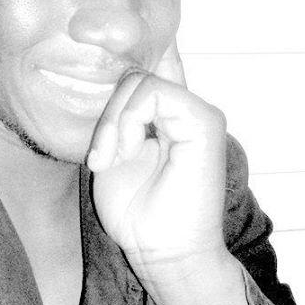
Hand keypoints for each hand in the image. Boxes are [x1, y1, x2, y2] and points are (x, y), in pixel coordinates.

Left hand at [87, 42, 228, 289]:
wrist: (162, 253)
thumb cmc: (137, 212)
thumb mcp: (114, 153)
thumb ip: (119, 116)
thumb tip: (115, 73)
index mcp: (167, 116)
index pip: (153, 62)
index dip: (129, 52)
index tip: (100, 59)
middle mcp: (185, 109)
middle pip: (135, 72)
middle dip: (108, 113)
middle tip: (101, 157)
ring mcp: (197, 112)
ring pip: (140, 80)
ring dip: (114, 121)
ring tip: (111, 159)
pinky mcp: (204, 120)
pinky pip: (154, 91)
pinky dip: (128, 121)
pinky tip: (125, 152)